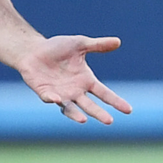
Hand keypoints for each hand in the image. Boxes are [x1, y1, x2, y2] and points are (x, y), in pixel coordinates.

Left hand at [17, 35, 131, 124]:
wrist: (33, 50)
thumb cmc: (56, 48)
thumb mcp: (79, 44)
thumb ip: (97, 45)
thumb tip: (118, 41)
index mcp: (85, 80)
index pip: (104, 93)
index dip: (115, 101)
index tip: (128, 110)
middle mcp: (75, 91)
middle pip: (90, 105)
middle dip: (99, 113)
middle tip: (109, 121)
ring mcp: (60, 93)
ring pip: (70, 108)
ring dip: (76, 115)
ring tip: (84, 121)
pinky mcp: (44, 92)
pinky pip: (49, 98)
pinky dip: (53, 99)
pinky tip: (57, 99)